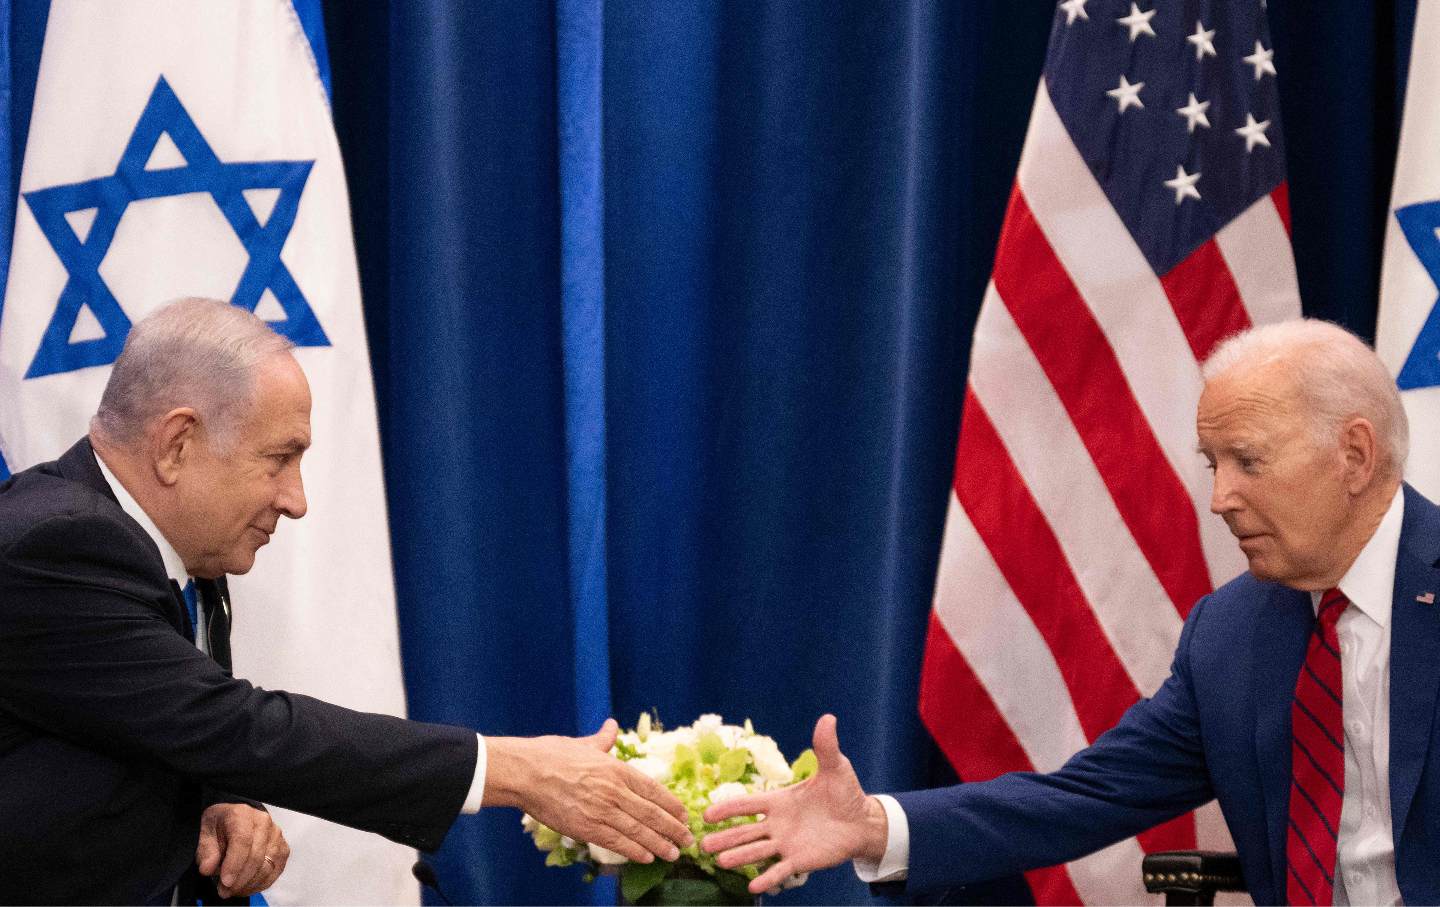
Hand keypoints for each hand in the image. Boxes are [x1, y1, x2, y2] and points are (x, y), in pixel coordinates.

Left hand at [196, 803, 289, 897]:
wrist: (236, 817)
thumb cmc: (220, 826)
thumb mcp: (205, 833)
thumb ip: (206, 851)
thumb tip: (208, 868)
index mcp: (242, 815)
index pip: (243, 841)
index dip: (235, 864)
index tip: (225, 882)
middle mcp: (264, 823)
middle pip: (256, 856)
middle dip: (240, 880)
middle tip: (224, 892)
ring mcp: (276, 836)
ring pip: (267, 866)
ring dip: (249, 884)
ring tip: (233, 891)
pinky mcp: (283, 849)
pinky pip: (275, 871)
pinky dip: (261, 884)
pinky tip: (246, 888)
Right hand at [485, 719, 693, 863]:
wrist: (525, 772)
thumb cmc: (551, 755)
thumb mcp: (583, 744)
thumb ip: (602, 739)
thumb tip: (612, 725)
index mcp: (616, 769)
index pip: (653, 789)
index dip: (671, 804)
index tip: (684, 814)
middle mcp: (614, 790)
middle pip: (652, 813)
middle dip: (673, 828)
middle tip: (688, 838)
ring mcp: (602, 811)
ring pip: (639, 831)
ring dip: (660, 844)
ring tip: (674, 852)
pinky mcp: (587, 828)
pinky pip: (617, 842)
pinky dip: (635, 851)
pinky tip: (648, 857)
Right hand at [701, 714, 888, 893]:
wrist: (862, 821)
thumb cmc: (845, 793)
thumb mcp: (835, 768)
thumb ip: (825, 746)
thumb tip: (828, 717)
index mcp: (780, 801)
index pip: (748, 805)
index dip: (727, 809)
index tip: (707, 814)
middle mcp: (777, 824)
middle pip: (744, 832)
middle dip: (724, 837)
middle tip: (702, 844)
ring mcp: (786, 843)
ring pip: (756, 851)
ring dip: (739, 857)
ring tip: (721, 861)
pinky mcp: (799, 861)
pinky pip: (779, 871)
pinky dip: (767, 879)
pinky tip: (753, 887)